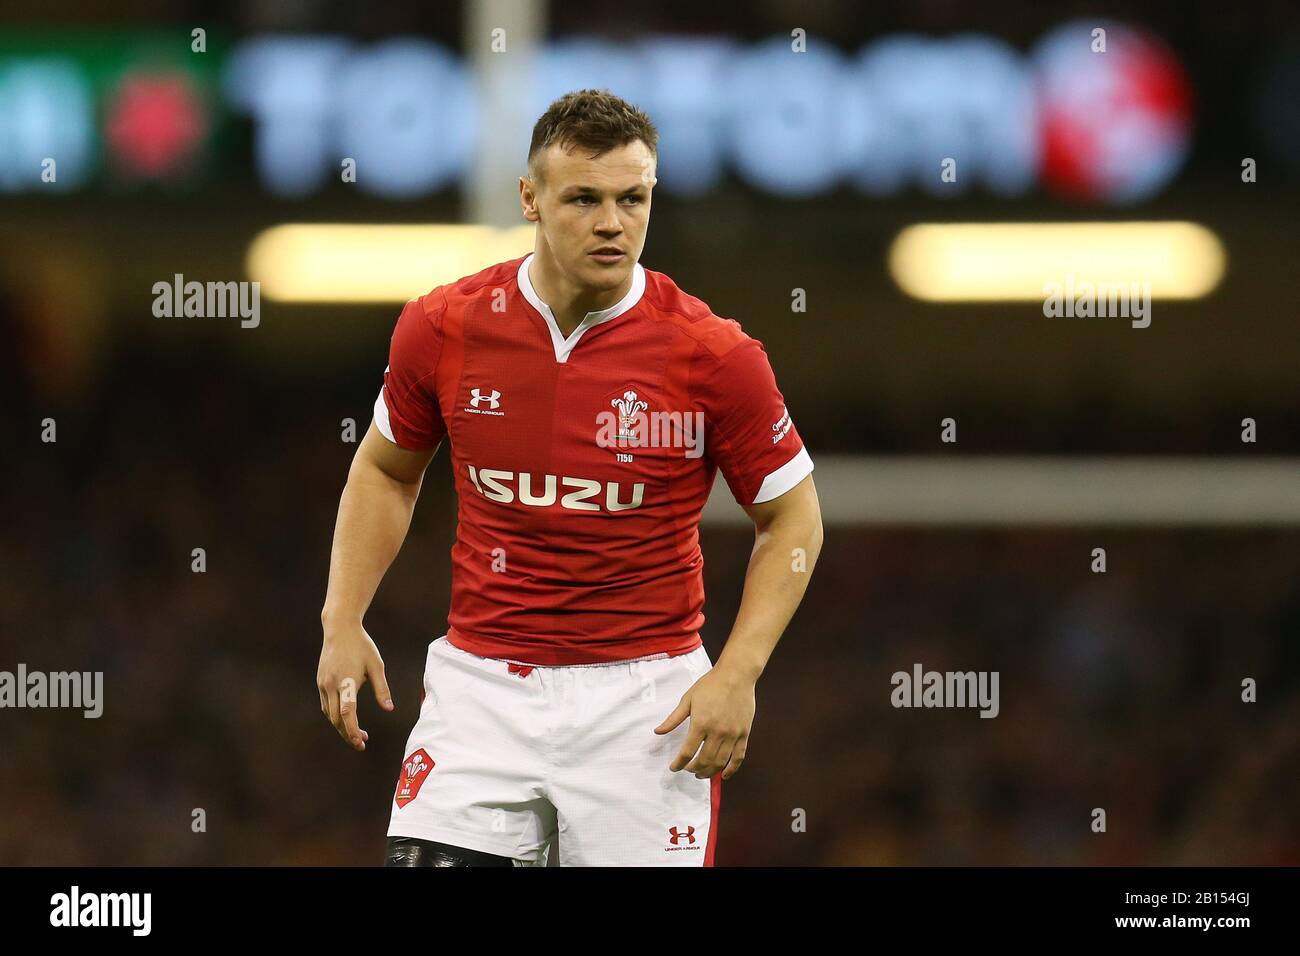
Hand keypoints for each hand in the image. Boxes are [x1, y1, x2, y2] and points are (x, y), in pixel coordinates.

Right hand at [317, 622, 393, 750]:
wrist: (339, 628)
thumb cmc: (362, 646)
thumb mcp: (376, 665)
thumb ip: (382, 688)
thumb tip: (389, 709)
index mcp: (346, 682)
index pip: (348, 713)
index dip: (353, 730)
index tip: (360, 742)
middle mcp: (331, 685)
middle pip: (336, 719)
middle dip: (348, 734)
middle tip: (362, 743)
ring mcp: (323, 684)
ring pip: (329, 714)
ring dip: (341, 726)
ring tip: (357, 734)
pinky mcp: (320, 681)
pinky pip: (325, 705)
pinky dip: (334, 715)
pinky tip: (345, 718)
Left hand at [654, 664, 754, 779]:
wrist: (736, 675)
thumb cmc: (710, 685)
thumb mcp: (688, 699)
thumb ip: (673, 719)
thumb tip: (657, 731)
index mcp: (701, 723)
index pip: (687, 752)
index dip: (679, 764)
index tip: (674, 767)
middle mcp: (717, 732)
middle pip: (704, 761)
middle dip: (694, 769)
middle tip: (688, 770)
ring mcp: (732, 734)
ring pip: (720, 762)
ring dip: (709, 772)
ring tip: (701, 774)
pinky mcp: (744, 734)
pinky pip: (738, 757)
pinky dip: (731, 770)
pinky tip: (723, 775)